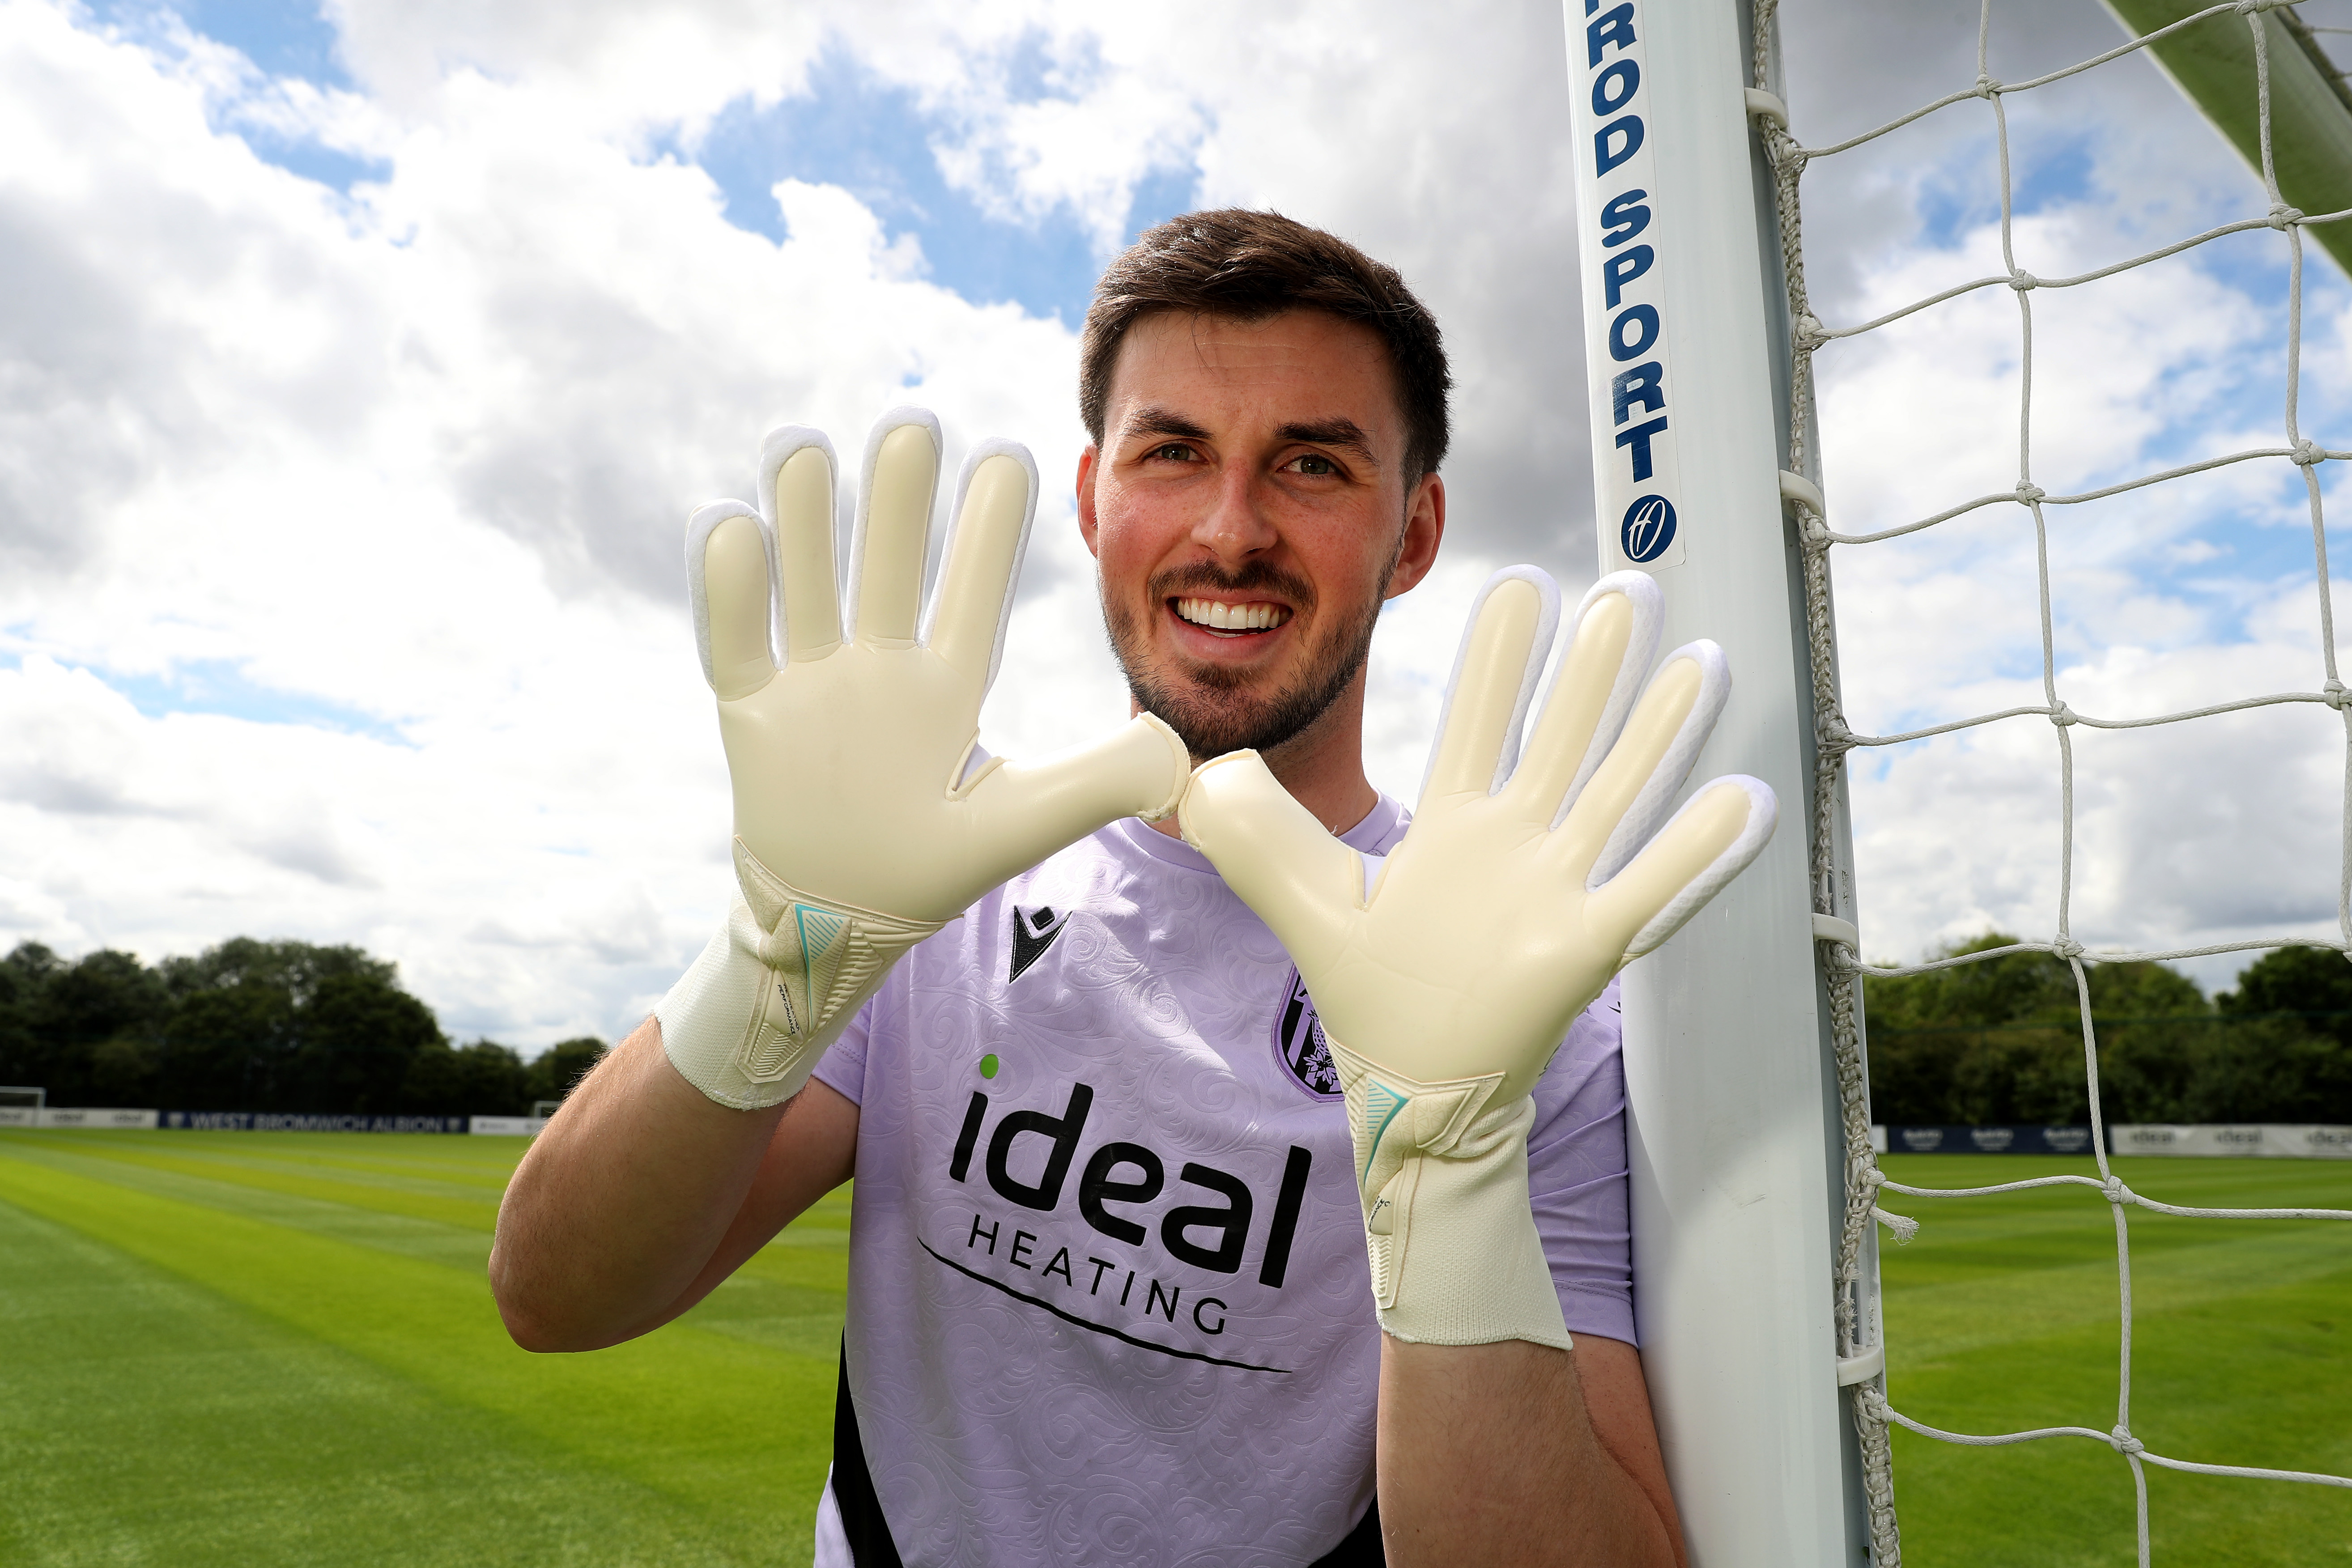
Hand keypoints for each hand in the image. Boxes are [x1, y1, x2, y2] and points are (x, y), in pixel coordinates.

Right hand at [658, 408, 1188, 1108]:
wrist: (840, 920)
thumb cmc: (931, 867)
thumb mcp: (1019, 822)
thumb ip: (1095, 782)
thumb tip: (1175, 751)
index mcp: (948, 684)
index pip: (975, 592)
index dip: (990, 529)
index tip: (1009, 453)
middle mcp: (879, 667)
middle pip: (888, 568)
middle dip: (897, 501)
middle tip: (911, 422)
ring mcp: (812, 682)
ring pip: (809, 583)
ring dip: (805, 520)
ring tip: (803, 443)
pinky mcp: (752, 711)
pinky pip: (738, 640)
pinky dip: (732, 588)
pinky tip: (732, 525)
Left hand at [1178, 566, 1774, 1344]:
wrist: (1413, 1092)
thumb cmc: (1374, 1002)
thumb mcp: (1308, 907)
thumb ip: (1259, 842)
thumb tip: (1203, 777)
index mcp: (1454, 829)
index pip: (1481, 722)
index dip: (1502, 658)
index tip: (1523, 584)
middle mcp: (1514, 846)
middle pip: (1561, 738)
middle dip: (1592, 668)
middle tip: (1626, 589)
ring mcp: (1554, 891)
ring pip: (1615, 793)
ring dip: (1659, 731)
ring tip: (1700, 660)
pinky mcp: (1581, 948)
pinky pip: (1648, 887)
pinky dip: (1696, 848)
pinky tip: (1740, 795)